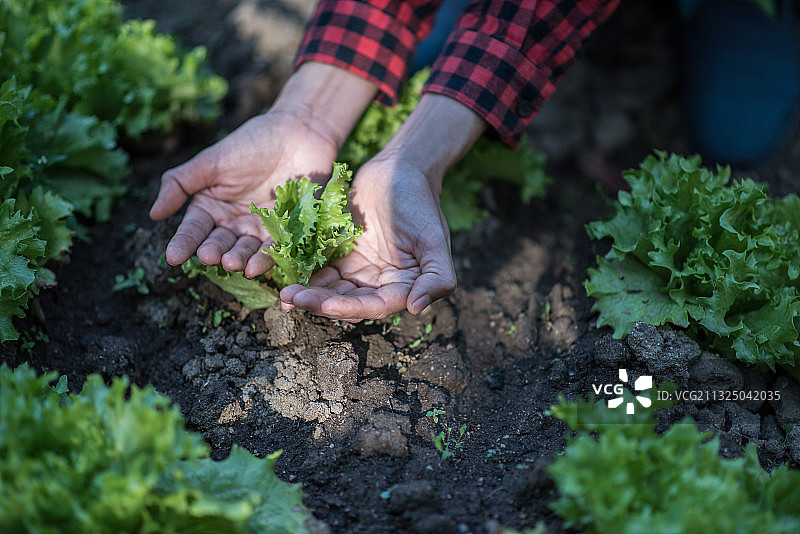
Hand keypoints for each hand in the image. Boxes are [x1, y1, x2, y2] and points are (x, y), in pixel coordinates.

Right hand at [149, 111, 337, 275]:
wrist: (299, 133)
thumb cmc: (252, 144)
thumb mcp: (211, 162)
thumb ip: (180, 185)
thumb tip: (153, 215)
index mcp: (212, 207)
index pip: (194, 229)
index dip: (183, 243)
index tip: (173, 257)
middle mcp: (234, 223)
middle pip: (219, 243)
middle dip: (213, 252)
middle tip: (207, 257)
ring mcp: (260, 229)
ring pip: (245, 250)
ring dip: (237, 259)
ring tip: (231, 263)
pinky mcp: (286, 232)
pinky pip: (273, 249)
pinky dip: (265, 259)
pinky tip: (254, 266)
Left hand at [280, 93, 486, 319]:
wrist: (400, 169)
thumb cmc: (421, 203)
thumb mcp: (435, 240)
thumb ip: (438, 276)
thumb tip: (417, 307)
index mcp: (403, 287)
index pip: (376, 307)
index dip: (351, 309)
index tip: (327, 306)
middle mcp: (379, 284)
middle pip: (347, 303)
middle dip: (320, 304)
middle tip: (293, 299)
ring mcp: (357, 270)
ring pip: (330, 290)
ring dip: (308, 294)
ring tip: (285, 293)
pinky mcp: (339, 254)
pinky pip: (319, 270)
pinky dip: (303, 275)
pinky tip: (284, 275)